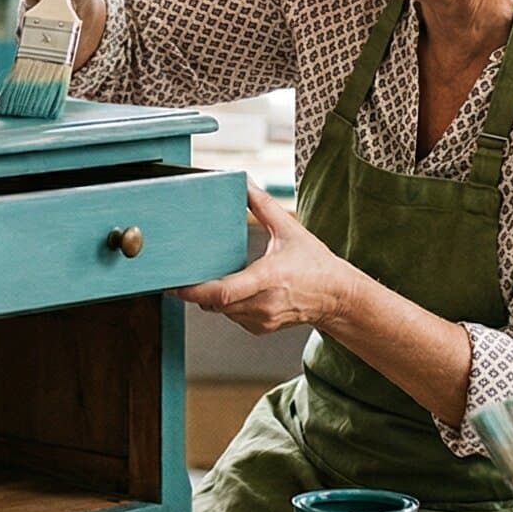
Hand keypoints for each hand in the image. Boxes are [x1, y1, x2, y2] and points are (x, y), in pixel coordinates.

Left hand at [175, 184, 350, 334]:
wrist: (337, 297)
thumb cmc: (315, 264)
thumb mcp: (290, 230)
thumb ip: (263, 205)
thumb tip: (244, 183)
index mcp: (268, 278)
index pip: (224, 293)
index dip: (196, 291)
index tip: (176, 285)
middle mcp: (264, 303)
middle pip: (215, 303)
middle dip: (197, 290)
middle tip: (183, 275)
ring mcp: (262, 319)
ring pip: (221, 311)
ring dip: (212, 297)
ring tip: (213, 277)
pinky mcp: (260, 328)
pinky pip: (232, 317)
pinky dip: (227, 305)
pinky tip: (236, 290)